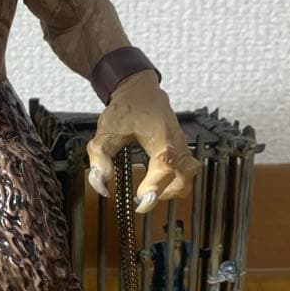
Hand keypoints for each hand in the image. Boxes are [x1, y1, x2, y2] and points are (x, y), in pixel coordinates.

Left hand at [86, 70, 198, 211]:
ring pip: (189, 176)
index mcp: (161, 137)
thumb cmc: (125, 108)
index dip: (154, 188)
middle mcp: (176, 143)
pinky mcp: (181, 148)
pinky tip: (155, 182)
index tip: (140, 201)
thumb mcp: (105, 132)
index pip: (165, 167)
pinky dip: (174, 181)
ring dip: (172, 189)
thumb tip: (100, 185)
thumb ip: (100, 159)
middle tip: (142, 198)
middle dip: (165, 194)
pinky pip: (186, 170)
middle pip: (185, 178)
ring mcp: (182, 145)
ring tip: (150, 190)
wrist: (139, 89)